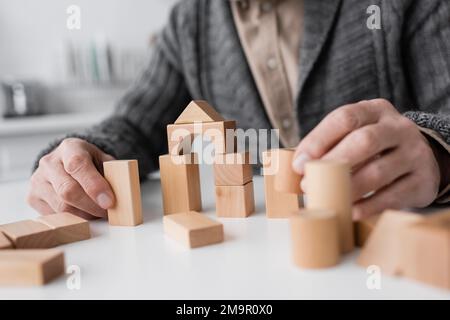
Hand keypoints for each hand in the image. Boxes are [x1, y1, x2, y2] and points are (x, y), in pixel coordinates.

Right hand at [28, 138, 115, 218]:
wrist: (67, 159)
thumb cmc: (89, 161)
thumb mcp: (103, 159)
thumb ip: (112, 173)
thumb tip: (122, 194)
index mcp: (70, 148)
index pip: (78, 165)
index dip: (94, 186)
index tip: (109, 201)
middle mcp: (49, 162)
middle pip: (68, 191)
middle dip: (92, 206)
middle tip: (107, 212)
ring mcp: (38, 180)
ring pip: (61, 207)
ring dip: (84, 215)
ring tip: (97, 212)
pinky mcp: (33, 197)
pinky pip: (54, 215)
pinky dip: (73, 218)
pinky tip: (83, 213)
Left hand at [292, 99, 440, 219]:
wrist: (422, 159)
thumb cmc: (374, 147)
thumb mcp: (356, 134)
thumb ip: (329, 145)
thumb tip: (297, 167)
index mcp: (376, 110)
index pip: (345, 118)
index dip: (318, 141)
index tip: (298, 164)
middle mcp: (398, 128)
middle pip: (364, 141)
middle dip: (332, 164)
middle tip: (308, 184)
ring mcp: (415, 154)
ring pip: (378, 171)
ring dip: (346, 188)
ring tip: (326, 199)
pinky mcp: (423, 181)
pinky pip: (392, 196)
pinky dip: (367, 206)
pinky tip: (350, 211)